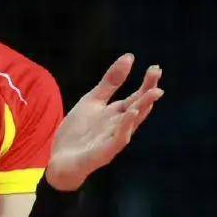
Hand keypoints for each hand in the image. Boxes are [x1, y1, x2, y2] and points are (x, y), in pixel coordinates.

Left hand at [45, 55, 163, 191]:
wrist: (58, 160)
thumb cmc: (77, 132)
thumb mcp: (92, 101)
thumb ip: (110, 82)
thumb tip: (129, 57)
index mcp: (116, 114)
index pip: (136, 97)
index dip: (146, 83)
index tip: (155, 68)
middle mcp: (118, 126)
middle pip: (137, 108)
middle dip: (148, 92)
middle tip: (157, 74)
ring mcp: (112, 140)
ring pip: (131, 124)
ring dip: (142, 109)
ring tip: (153, 93)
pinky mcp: (103, 153)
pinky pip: (118, 140)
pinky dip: (125, 127)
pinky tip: (130, 113)